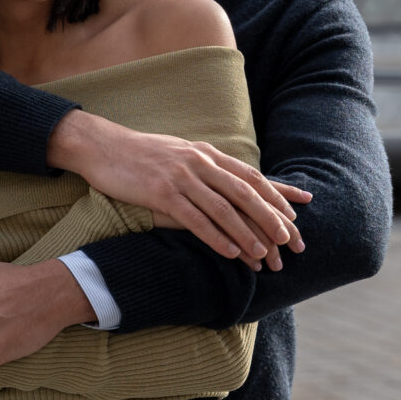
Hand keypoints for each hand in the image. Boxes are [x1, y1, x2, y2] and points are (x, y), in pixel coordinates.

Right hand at [47, 110, 310, 262]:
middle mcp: (199, 162)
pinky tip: (230, 252)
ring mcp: (181, 177)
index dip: (277, 194)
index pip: (251, 175)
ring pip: (224, 208)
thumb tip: (230, 182)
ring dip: (248, 233)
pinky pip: (196, 218)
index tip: (297, 213)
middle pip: (245, 192)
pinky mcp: (162, 193)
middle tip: (290, 241)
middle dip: (271, 218)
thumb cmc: (142, 154)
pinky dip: (216, 237)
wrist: (102, 146)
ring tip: (265, 253)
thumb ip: (206, 166)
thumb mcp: (180, 153)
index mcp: (207, 153)